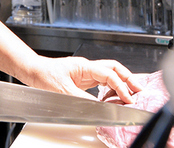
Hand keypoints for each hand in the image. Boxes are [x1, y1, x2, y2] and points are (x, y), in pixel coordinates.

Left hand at [25, 56, 142, 103]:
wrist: (33, 71)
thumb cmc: (44, 75)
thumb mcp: (63, 90)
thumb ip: (82, 99)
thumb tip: (99, 107)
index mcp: (84, 66)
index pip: (109, 74)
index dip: (121, 87)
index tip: (129, 99)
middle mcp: (87, 67)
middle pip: (115, 69)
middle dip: (129, 79)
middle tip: (139, 91)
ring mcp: (86, 72)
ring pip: (110, 74)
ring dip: (121, 84)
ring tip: (129, 96)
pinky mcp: (83, 79)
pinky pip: (102, 82)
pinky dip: (111, 88)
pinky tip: (112, 98)